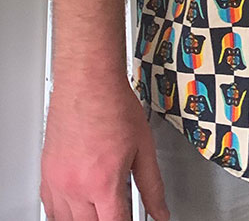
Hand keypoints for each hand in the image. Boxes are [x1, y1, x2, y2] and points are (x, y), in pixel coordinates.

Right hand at [40, 75, 169, 220]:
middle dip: (108, 219)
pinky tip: (78, 204)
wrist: (89, 82)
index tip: (132, 220)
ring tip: (102, 205)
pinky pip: (51, 208)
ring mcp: (57, 182)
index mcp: (103, 182)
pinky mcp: (47, 174)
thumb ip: (152, 186)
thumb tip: (161, 212)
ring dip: (86, 218)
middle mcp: (76, 187)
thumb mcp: (144, 148)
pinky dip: (65, 212)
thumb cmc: (114, 105)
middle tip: (119, 206)